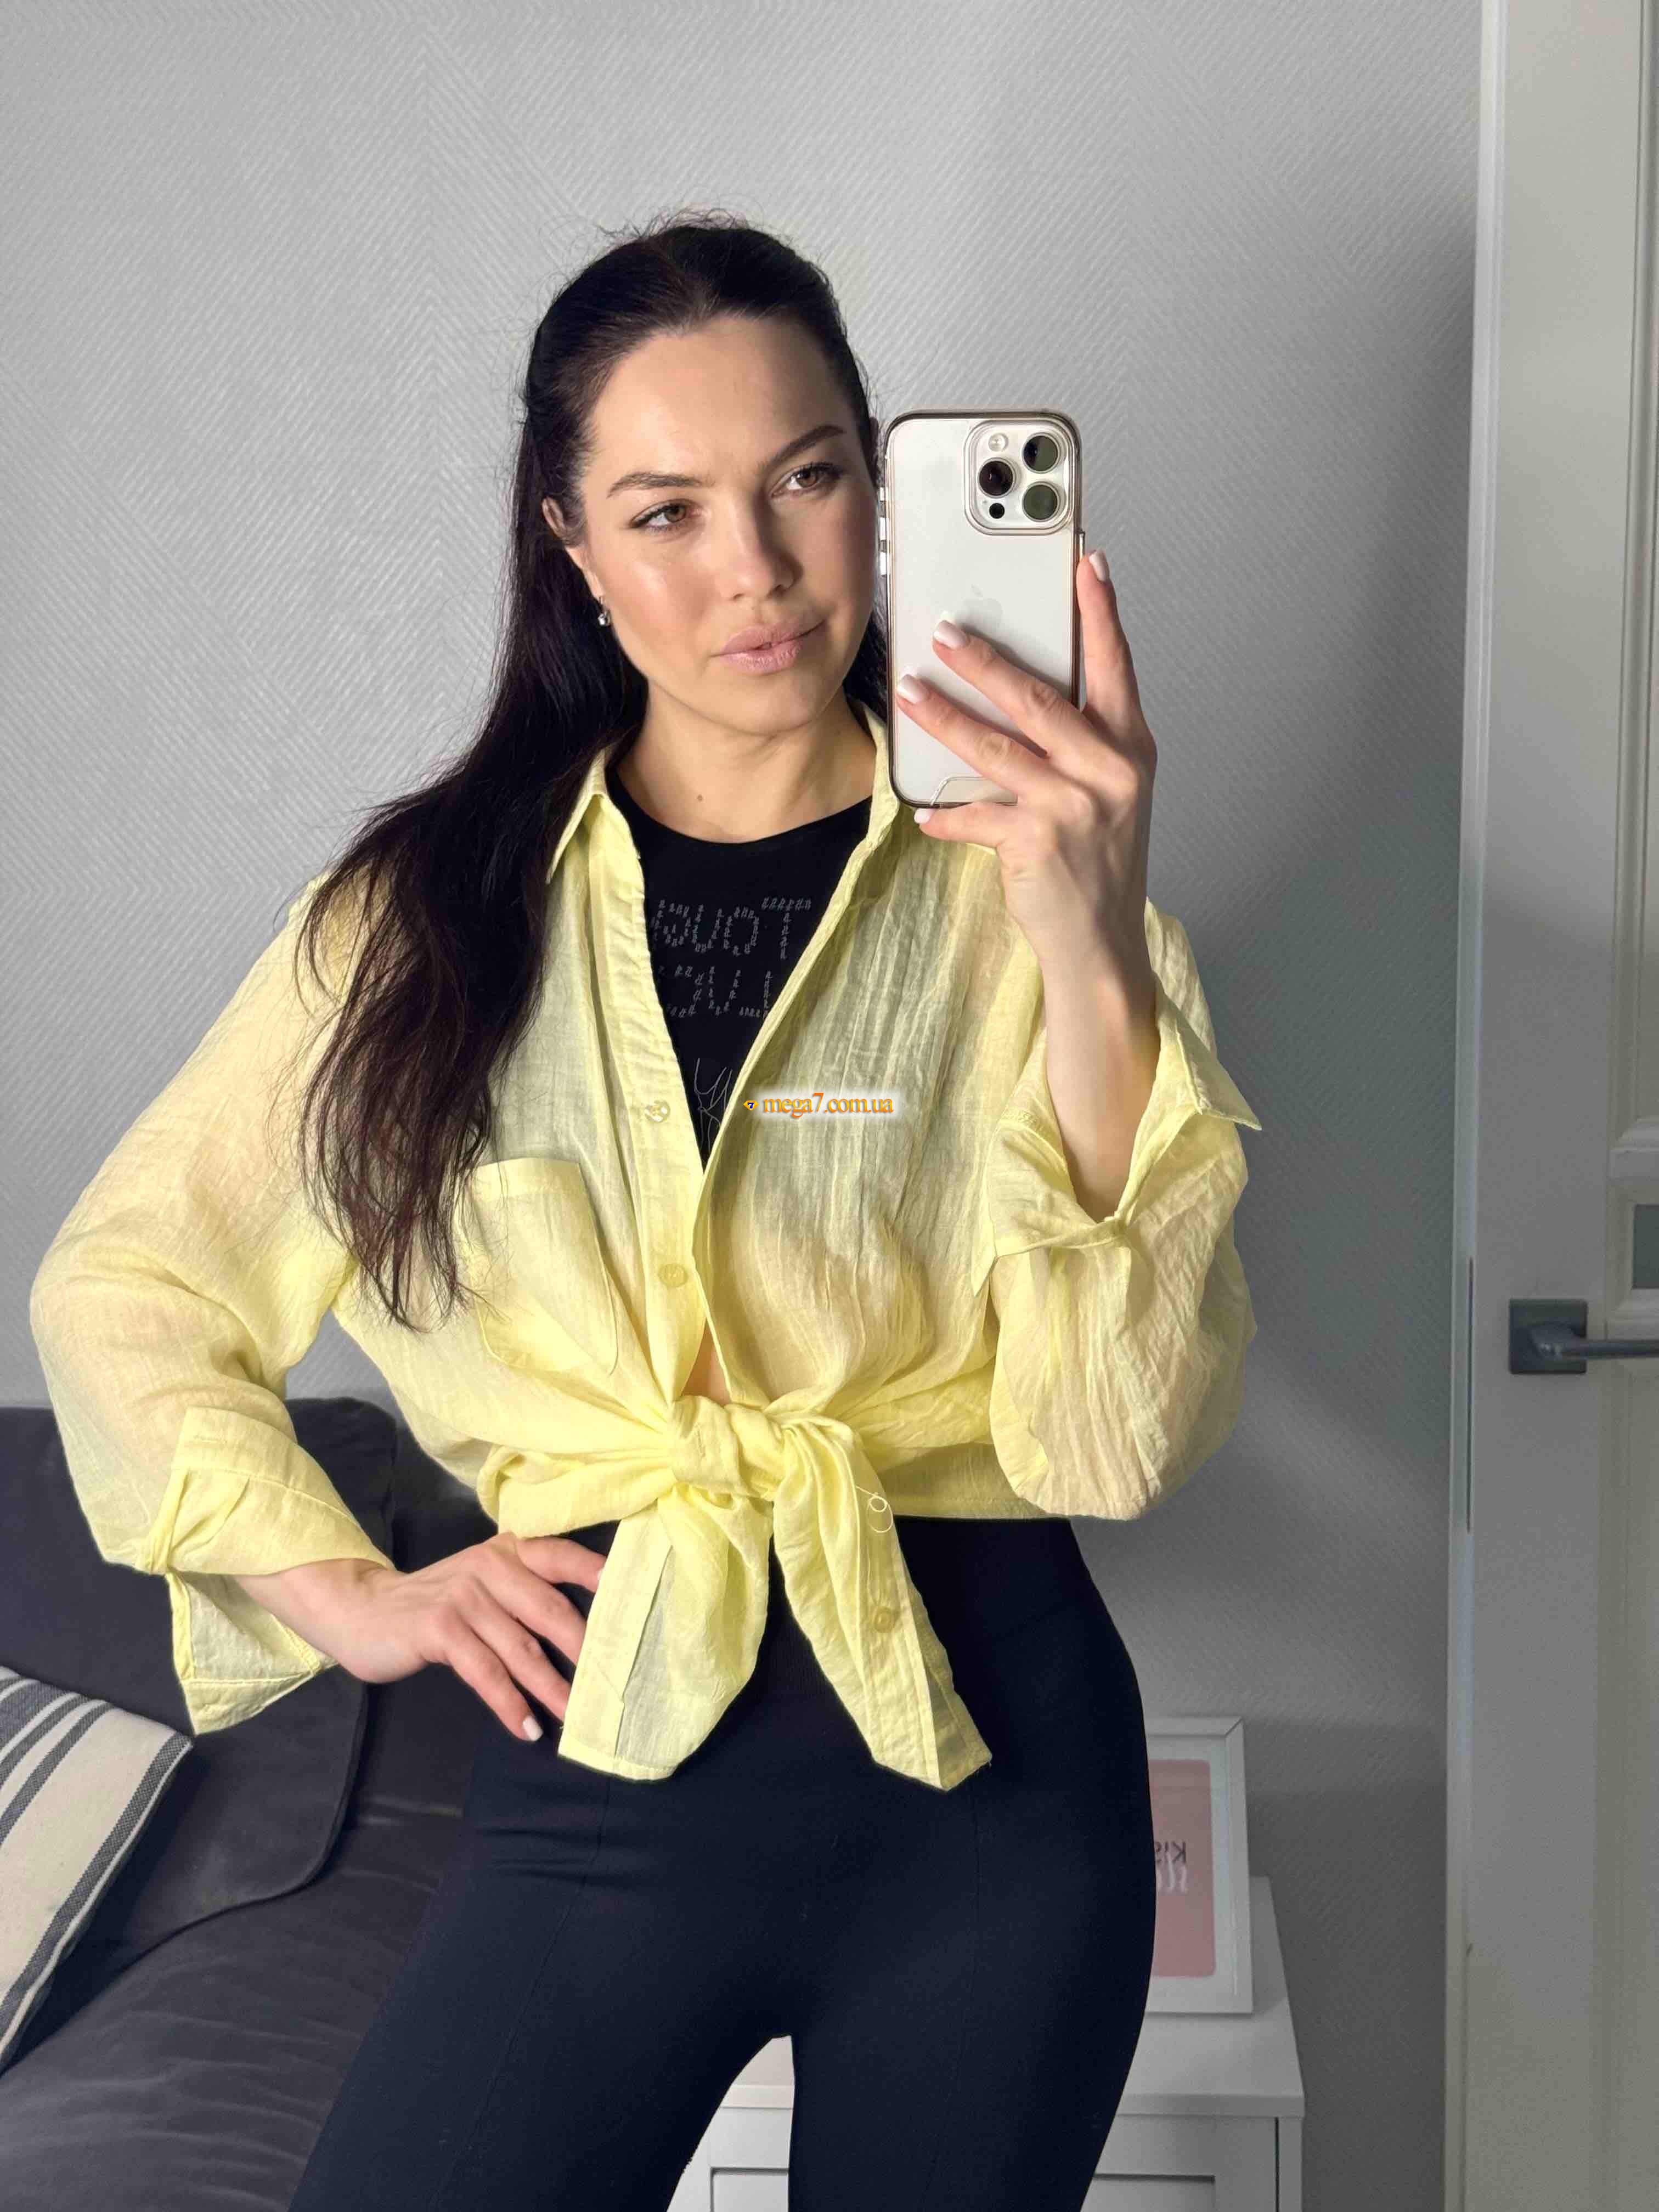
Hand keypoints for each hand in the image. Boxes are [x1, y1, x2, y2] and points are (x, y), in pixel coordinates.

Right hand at [316, 1532, 607, 1740]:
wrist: (362, 1609)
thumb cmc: (434, 1604)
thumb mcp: (480, 1585)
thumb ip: (521, 1595)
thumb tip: (582, 1635)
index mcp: (506, 1552)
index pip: (560, 1556)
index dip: (597, 1574)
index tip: (636, 1597)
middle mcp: (489, 1566)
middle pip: (550, 1610)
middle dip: (586, 1651)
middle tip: (613, 1685)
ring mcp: (463, 1596)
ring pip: (521, 1648)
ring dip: (553, 1688)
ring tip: (577, 1718)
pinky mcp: (440, 1628)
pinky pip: (486, 1672)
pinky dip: (509, 1703)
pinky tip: (527, 1727)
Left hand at [896, 549, 1157, 1000]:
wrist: (1101, 944)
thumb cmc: (1099, 864)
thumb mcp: (1108, 793)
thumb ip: (1079, 743)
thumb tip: (1016, 694)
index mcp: (1129, 747)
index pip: (1114, 665)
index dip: (1100, 611)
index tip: (1085, 561)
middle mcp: (1108, 770)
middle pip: (1038, 697)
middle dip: (985, 659)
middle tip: (945, 630)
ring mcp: (1074, 805)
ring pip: (995, 745)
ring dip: (945, 716)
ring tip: (910, 692)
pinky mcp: (1037, 841)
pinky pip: (975, 814)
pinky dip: (946, 814)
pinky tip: (924, 812)